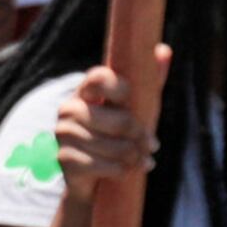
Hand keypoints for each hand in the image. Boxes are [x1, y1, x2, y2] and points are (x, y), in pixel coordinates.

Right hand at [50, 50, 169, 191]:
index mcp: (85, 91)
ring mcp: (63, 134)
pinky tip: (126, 170)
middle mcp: (69, 108)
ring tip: (142, 160)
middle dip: (141, 136)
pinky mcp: (63, 159)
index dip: (119, 87)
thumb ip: (148, 80)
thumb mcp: (135, 107)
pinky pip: (103, 165)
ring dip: (134, 157)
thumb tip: (163, 50)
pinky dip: (120, 170)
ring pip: (115, 146)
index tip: (130, 99)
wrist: (91, 176)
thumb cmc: (117, 134)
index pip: (98, 77)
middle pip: (120, 120)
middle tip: (152, 144)